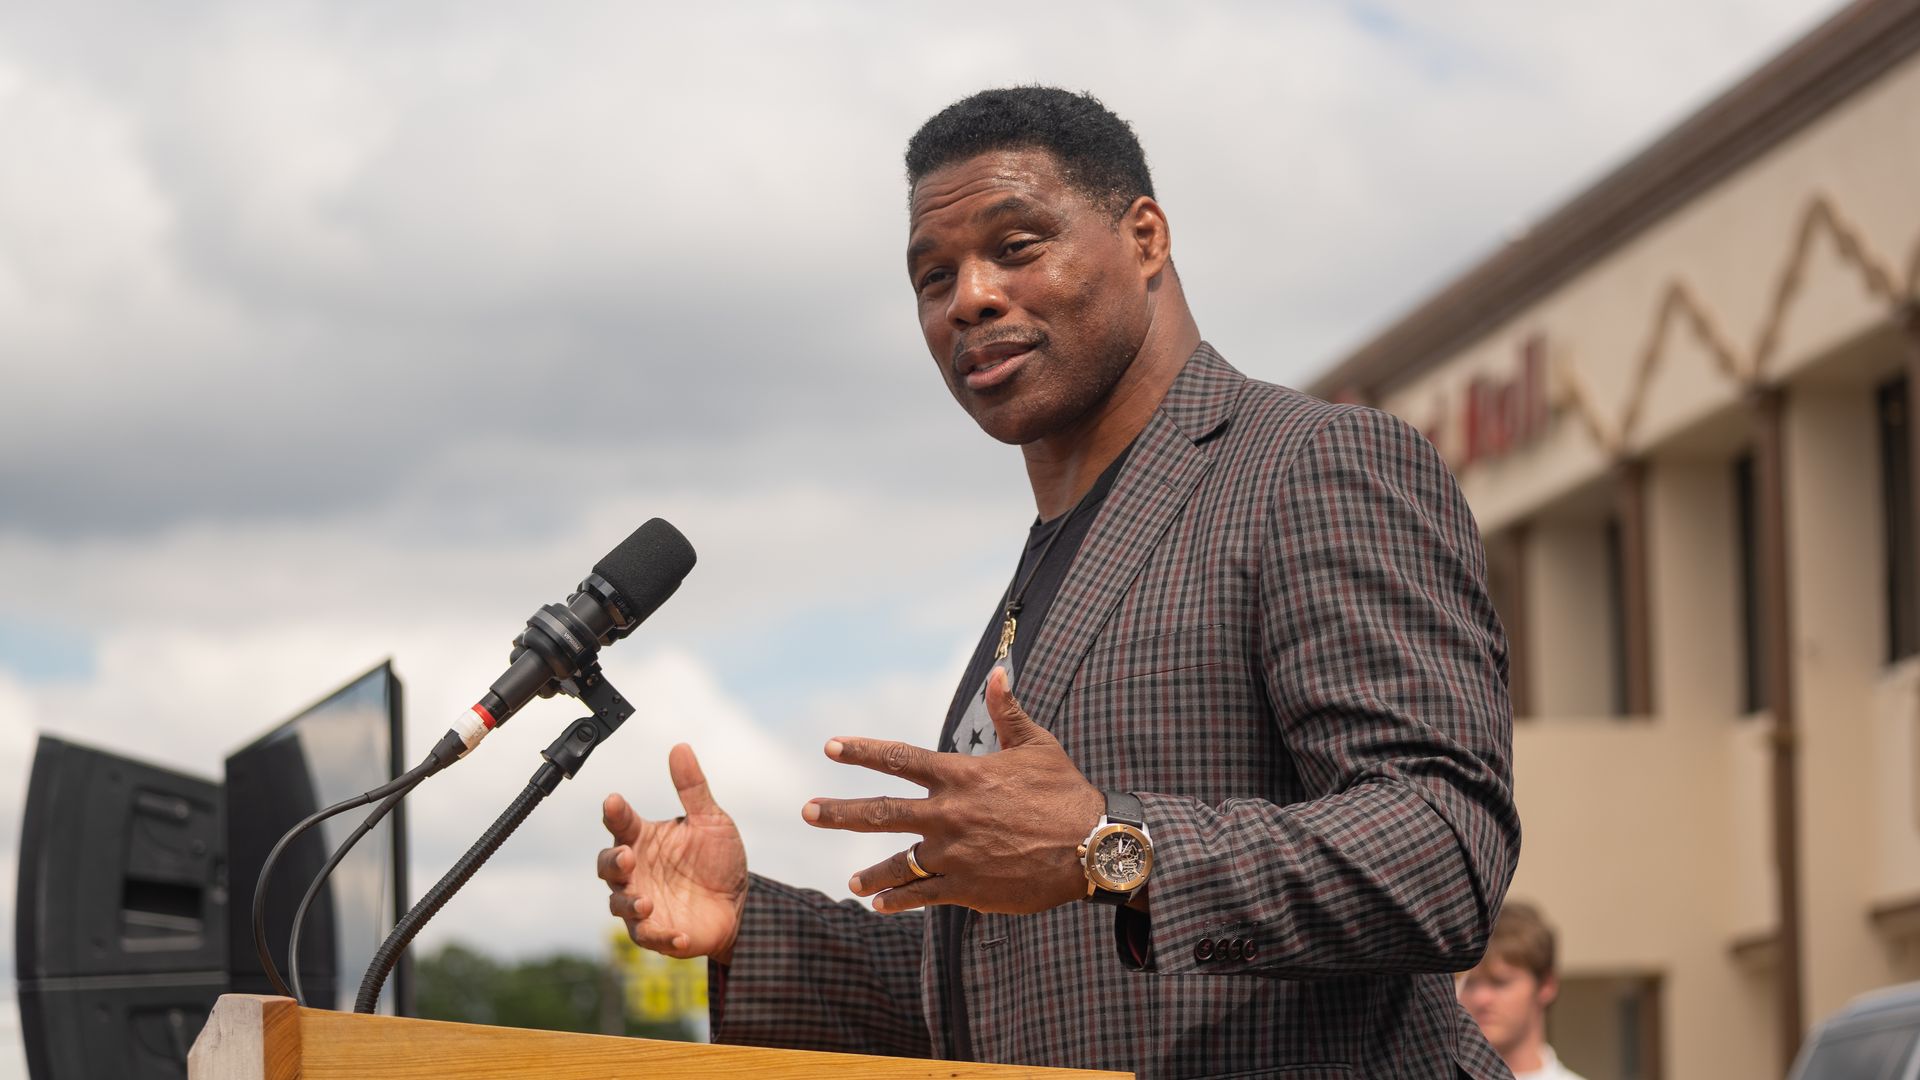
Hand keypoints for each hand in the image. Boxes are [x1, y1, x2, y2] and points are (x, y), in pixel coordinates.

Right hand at [597, 743, 748, 963]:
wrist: (740, 902)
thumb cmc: (718, 860)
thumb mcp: (711, 821)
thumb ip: (692, 788)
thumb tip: (680, 747)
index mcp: (644, 839)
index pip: (621, 822)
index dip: (615, 812)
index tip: (615, 801)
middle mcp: (636, 871)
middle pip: (607, 865)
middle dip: (612, 862)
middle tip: (627, 857)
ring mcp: (643, 902)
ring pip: (619, 904)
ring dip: (630, 904)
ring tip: (647, 902)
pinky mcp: (657, 932)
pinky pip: (649, 936)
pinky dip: (662, 936)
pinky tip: (679, 935)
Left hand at [804, 666, 1104, 914]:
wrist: (1093, 845)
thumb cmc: (1066, 792)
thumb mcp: (1036, 745)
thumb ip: (1008, 712)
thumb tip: (998, 672)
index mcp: (961, 776)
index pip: (899, 759)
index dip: (862, 751)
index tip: (831, 747)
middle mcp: (949, 815)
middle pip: (880, 813)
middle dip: (839, 812)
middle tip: (807, 811)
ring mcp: (954, 855)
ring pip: (897, 863)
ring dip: (869, 873)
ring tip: (851, 881)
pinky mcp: (967, 888)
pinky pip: (921, 895)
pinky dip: (898, 900)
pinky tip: (880, 905)